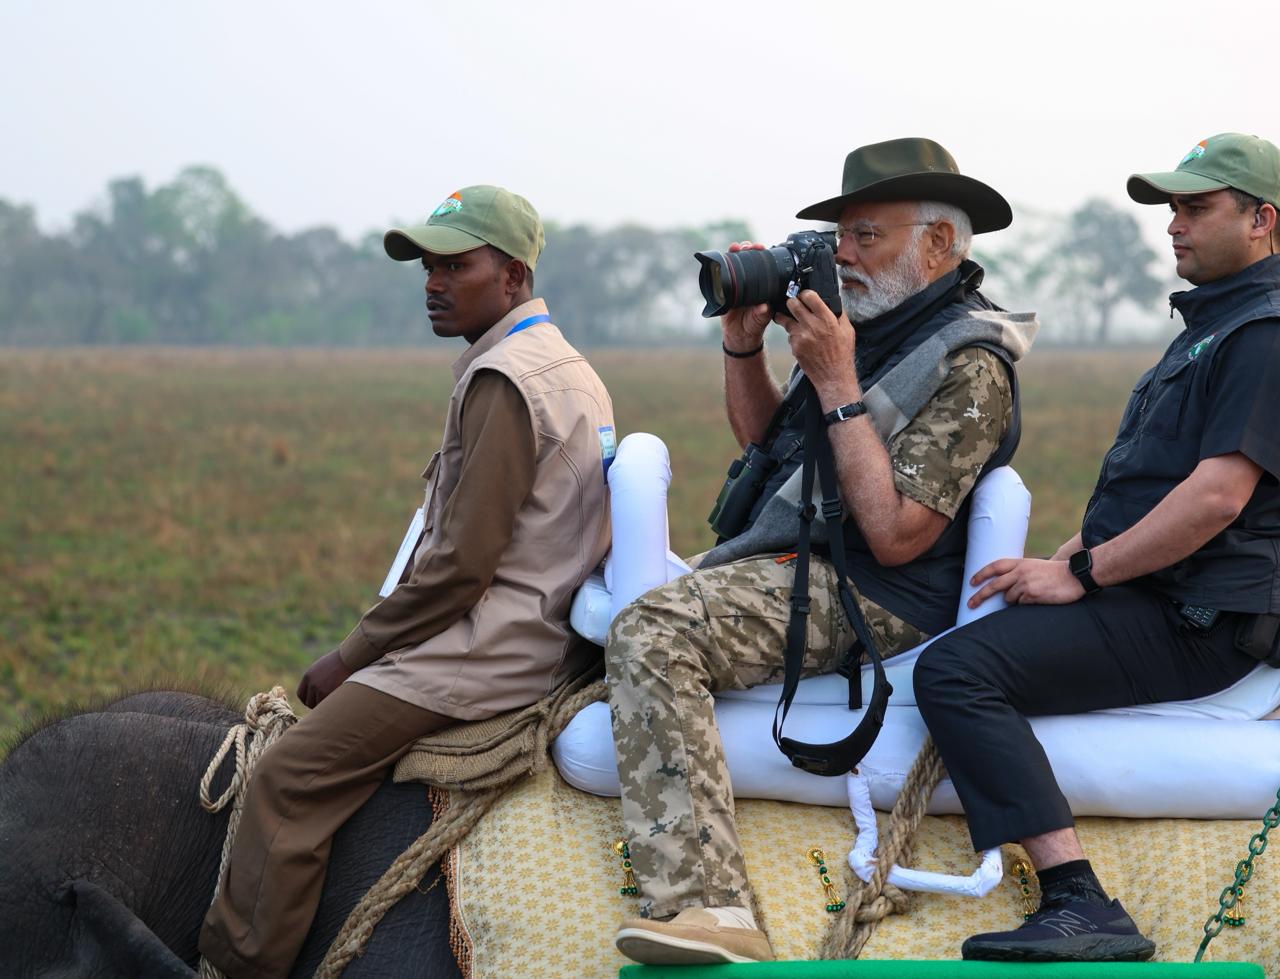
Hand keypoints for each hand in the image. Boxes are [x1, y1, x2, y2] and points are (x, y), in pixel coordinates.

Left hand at [297, 648, 353, 708]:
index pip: (301, 695)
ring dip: (324, 704)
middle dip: (316, 703)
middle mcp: (311, 683)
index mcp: (308, 676)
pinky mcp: (328, 693)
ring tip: (333, 699)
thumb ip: (315, 678)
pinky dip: (330, 704)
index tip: (315, 700)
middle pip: (308, 702)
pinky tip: (337, 699)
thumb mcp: (322, 667)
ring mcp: (319, 689)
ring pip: (317, 705)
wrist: (350, 658)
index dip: (308, 699)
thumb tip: (313, 691)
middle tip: (326, 701)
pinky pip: (326, 704)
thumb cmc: (340, 661)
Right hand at [721, 242, 769, 351]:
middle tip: (747, 246)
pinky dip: (720, 266)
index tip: (761, 249)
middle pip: (748, 260)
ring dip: (734, 254)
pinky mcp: (724, 290)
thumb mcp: (760, 320)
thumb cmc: (753, 326)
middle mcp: (750, 283)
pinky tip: (719, 259)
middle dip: (747, 249)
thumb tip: (763, 307)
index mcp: (761, 286)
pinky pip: (722, 276)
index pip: (762, 266)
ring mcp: (737, 285)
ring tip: (735, 247)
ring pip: (735, 265)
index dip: (761, 255)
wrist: (739, 336)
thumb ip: (761, 314)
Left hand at [778, 289, 856, 402]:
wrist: (834, 377)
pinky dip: (793, 335)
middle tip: (795, 305)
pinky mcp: (794, 347)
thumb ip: (839, 314)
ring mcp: (801, 336)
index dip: (805, 293)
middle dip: (792, 302)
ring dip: (788, 318)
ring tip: (794, 321)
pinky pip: (789, 335)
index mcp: (827, 319)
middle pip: (792, 304)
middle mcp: (812, 325)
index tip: (805, 296)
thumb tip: (831, 302)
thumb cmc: (842, 355)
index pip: (809, 296)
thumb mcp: (848, 331)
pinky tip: (802, 339)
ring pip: (785, 319)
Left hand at [967, 557, 1085, 609]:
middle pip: (994, 585)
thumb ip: (1019, 572)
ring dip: (1014, 600)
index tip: (971, 582)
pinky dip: (1025, 604)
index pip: (995, 566)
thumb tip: (1004, 586)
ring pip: (1009, 598)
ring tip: (1032, 595)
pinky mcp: (1032, 595)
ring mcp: (1026, 584)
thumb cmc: (1055, 573)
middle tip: (970, 604)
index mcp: (1020, 563)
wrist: (1075, 576)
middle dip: (980, 596)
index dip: (981, 574)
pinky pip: (1021, 604)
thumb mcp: (1034, 566)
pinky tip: (1038, 599)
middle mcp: (1020, 572)